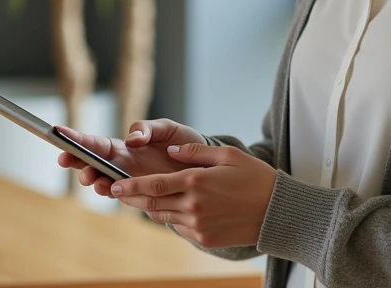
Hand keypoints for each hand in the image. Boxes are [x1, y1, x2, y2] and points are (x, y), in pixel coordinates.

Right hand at [55, 118, 207, 196]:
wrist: (207, 167)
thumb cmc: (184, 143)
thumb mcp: (167, 128)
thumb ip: (148, 129)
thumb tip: (131, 139)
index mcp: (125, 147)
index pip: (96, 143)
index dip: (77, 139)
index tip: (57, 132)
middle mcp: (123, 167)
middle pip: (92, 165)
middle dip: (76, 162)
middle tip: (64, 159)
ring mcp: (132, 183)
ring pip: (103, 183)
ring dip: (93, 180)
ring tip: (90, 176)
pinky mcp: (144, 195)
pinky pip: (124, 196)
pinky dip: (114, 192)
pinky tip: (110, 188)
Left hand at [110, 142, 277, 248]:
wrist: (275, 212)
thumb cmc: (255, 178)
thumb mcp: (228, 155)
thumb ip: (195, 153)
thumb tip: (170, 152)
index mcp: (197, 182)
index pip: (155, 184)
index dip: (132, 185)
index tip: (115, 184)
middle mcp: (194, 205)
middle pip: (152, 202)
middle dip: (132, 196)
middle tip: (116, 190)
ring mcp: (198, 224)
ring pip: (163, 215)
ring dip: (149, 206)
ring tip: (140, 197)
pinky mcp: (203, 238)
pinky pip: (178, 227)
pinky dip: (170, 216)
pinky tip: (170, 208)